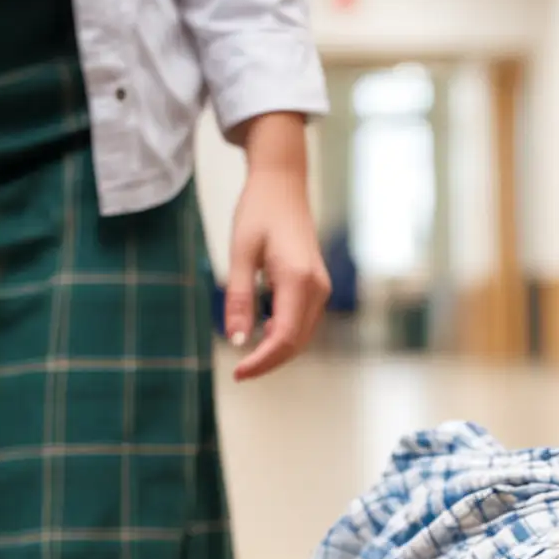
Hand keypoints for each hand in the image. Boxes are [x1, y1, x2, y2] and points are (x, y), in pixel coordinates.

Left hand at [224, 113, 329, 381]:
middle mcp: (317, 289)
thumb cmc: (258, 212)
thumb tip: (236, 340)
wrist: (282, 184)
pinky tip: (263, 329)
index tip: (238, 374)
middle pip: (296, 343)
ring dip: (277, 350)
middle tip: (239, 372)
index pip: (284, 338)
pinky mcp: (317, 287)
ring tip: (248, 355)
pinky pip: (303, 322)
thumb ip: (239, 298)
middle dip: (269, 361)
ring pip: (301, 336)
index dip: (262, 361)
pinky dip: (283, 335)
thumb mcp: (240, 253)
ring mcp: (321, 289)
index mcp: (298, 280)